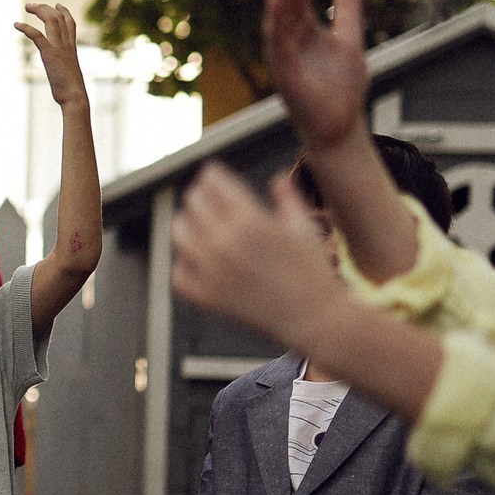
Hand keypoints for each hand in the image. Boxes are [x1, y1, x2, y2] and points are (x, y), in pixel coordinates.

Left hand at [16, 3, 87, 107]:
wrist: (75, 96)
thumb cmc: (72, 90)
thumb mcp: (68, 74)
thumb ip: (64, 68)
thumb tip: (62, 74)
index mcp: (72, 48)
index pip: (70, 24)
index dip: (64, 12)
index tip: (58, 4)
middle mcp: (67, 44)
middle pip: (58, 17)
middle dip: (45, 8)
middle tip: (31, 5)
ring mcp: (59, 47)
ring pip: (51, 20)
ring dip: (38, 11)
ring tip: (26, 7)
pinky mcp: (50, 54)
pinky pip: (37, 35)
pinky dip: (26, 28)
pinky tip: (16, 25)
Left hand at [171, 161, 346, 351]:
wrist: (315, 320)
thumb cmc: (313, 273)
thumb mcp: (304, 228)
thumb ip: (287, 198)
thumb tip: (276, 178)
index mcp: (251, 220)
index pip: (214, 183)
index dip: (211, 175)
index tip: (212, 174)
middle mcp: (226, 243)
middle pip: (194, 203)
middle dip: (199, 195)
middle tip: (202, 195)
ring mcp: (213, 272)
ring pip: (180, 234)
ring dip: (186, 223)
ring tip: (193, 222)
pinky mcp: (208, 298)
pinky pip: (179, 274)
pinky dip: (182, 264)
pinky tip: (192, 259)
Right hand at [262, 0, 370, 152]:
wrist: (339, 127)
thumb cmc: (340, 89)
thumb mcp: (350, 42)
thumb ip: (347, 15)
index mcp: (303, 27)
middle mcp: (288, 35)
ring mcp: (282, 52)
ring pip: (278, 11)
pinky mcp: (282, 71)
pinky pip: (278, 40)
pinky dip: (278, 19)